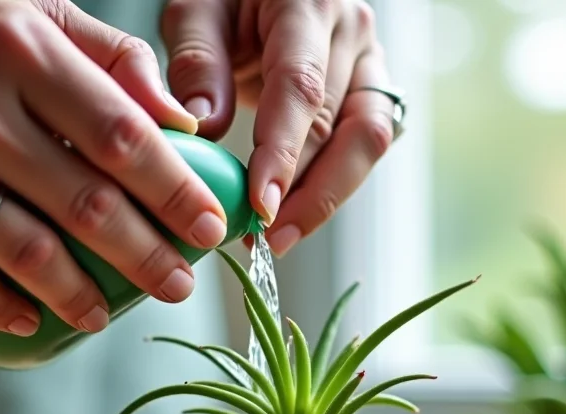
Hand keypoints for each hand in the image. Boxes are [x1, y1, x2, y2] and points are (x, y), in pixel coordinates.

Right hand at [0, 0, 231, 334]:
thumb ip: (109, 57)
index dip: (176, 190)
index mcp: (19, 49)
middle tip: (180, 284)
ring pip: (26, 250)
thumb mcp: (23, 13)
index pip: (121, 134)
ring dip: (83, 295)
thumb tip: (182, 119)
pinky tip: (36, 319)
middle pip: (86, 203)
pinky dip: (3, 305)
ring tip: (110, 313)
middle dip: (147, 256)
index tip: (211, 226)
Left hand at [159, 0, 396, 255]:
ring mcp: (370, 61)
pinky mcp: (371, 90)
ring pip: (367, 142)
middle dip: (303, 191)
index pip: (301, 87)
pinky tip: (292, 215)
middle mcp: (352, 31)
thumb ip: (197, 62)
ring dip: (326, 197)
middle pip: (340, 125)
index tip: (260, 205)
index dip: (283, 152)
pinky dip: (330, 186)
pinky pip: (362, 146)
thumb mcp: (194, 9)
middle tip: (263, 238)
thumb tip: (204, 128)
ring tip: (280, 237)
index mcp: (308, 2)